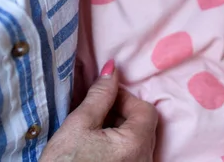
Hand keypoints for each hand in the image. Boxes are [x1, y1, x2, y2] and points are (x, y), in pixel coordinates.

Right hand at [41, 60, 157, 161]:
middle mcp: (145, 159)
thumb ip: (99, 95)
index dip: (124, 98)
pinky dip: (118, 145)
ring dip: (119, 129)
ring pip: (138, 140)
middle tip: (95, 111)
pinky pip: (132, 154)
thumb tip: (112, 69)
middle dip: (121, 113)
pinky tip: (96, 147)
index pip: (145, 108)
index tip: (103, 96)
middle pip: (143, 125)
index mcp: (137, 143)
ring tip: (92, 130)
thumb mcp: (78, 125)